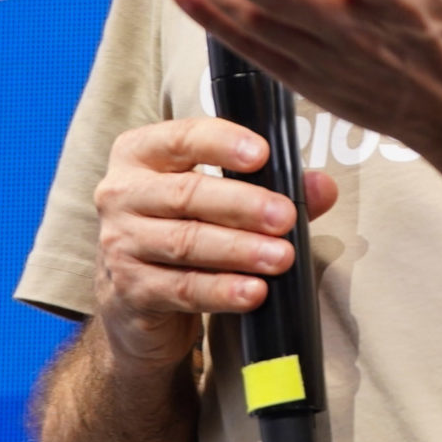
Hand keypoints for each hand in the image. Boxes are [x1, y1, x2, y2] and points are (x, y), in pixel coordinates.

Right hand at [91, 117, 341, 372]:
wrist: (134, 303)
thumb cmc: (184, 231)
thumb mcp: (219, 202)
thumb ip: (271, 188)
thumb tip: (322, 186)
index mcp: (140, 155)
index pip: (181, 138)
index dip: (222, 142)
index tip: (262, 154)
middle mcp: (121, 193)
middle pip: (186, 194)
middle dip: (242, 205)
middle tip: (285, 216)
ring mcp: (119, 244)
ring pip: (185, 242)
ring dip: (239, 250)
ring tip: (281, 257)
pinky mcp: (129, 290)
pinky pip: (182, 289)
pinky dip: (222, 291)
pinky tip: (253, 292)